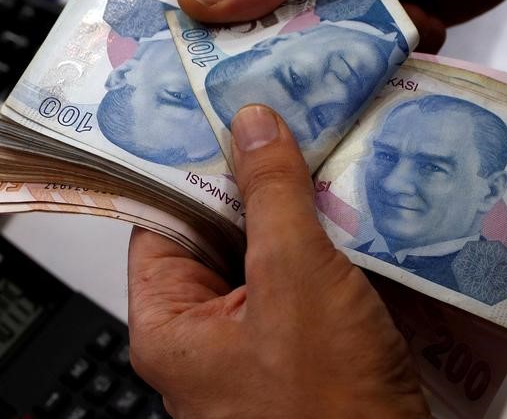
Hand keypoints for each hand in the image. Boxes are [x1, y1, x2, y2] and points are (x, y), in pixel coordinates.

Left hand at [127, 105, 427, 417]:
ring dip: (292, 212)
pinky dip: (320, 245)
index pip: (160, 218)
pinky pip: (300, 279)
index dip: (187, 164)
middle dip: (252, 183)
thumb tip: (253, 127)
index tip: (218, 116)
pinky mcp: (301, 346)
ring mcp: (255, 341)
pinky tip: (346, 208)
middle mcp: (204, 334)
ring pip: (263, 253)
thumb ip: (272, 197)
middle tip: (278, 125)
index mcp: (170, 323)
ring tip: (316, 153)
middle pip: (216, 232)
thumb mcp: (296, 280)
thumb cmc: (328, 406)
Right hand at [177, 0, 506, 49]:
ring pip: (312, 45)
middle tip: (292, 72)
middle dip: (276, 47)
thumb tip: (204, 0)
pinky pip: (361, 56)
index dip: (208, 16)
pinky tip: (414, 29)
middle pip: (258, 20)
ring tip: (370, 42)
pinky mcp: (385, 19)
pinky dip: (384, 55)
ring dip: (338, 53)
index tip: (213, 63)